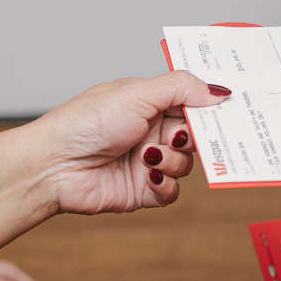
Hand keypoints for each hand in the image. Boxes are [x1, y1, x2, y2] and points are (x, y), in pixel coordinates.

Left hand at [34, 70, 228, 214]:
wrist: (53, 166)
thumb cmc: (85, 122)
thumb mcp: (137, 93)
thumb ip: (182, 88)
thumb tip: (220, 91)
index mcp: (150, 102)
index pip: (193, 102)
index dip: (210, 108)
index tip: (227, 111)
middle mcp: (151, 131)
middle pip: (196, 135)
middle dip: (192, 137)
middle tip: (178, 136)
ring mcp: (149, 162)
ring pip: (187, 164)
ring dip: (172, 161)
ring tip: (147, 157)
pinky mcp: (144, 190)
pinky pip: (174, 192)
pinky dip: (166, 185)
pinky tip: (148, 177)